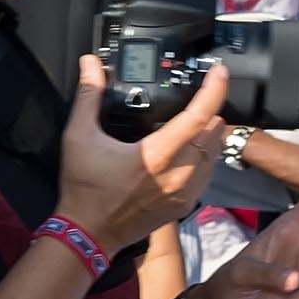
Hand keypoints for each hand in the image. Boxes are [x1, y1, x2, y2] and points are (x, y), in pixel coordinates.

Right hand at [59, 55, 227, 253]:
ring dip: (208, 136)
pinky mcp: (184, 206)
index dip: (214, 89)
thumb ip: (88, 96)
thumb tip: (90, 64)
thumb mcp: (79, 138)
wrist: (87, 235)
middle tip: (197, 99)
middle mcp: (177, 174)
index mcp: (156, 155)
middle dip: (208, 112)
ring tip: (194, 125)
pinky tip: (188, 154)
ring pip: (214, 154)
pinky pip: (207, 176)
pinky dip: (204, 159)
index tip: (218, 72)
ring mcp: (184, 193)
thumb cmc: (84, 189)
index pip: (198, 116)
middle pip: (212, 132)